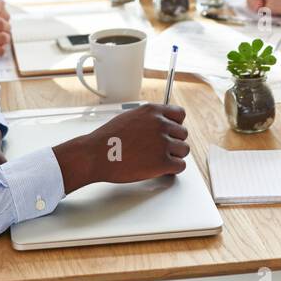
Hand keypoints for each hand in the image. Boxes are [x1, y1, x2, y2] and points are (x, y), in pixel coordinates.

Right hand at [51, 103, 188, 193]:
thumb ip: (147, 119)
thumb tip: (157, 126)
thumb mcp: (129, 117)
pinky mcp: (162, 162)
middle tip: (161, 149)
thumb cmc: (107, 139)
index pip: (179, 114)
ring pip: (184, 150)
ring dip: (174, 156)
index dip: (175, 125)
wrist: (96, 155)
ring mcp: (163, 143)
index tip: (171, 132)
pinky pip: (180, 166)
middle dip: (174, 142)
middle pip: (183, 133)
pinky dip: (173, 169)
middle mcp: (160, 124)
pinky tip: (162, 169)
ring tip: (160, 159)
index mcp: (152, 111)